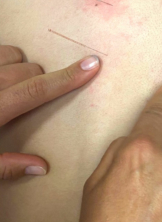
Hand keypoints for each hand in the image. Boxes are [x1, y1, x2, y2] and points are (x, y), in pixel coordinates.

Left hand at [0, 45, 100, 179]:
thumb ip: (6, 166)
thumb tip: (40, 166)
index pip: (37, 90)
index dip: (68, 78)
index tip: (93, 65)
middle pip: (28, 70)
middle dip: (40, 78)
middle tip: (36, 99)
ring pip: (8, 54)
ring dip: (18, 64)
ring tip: (18, 81)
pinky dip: (3, 60)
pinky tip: (3, 76)